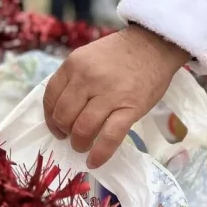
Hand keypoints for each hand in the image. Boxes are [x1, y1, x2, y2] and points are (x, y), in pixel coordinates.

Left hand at [43, 25, 189, 168]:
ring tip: (84, 146)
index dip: (50, 118)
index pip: (50, 98)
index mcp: (74, 64)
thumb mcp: (90, 56)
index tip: (57, 127)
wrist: (156, 45)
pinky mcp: (130, 108)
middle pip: (64, 116)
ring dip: (80, 144)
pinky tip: (94, 161)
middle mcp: (88, 79)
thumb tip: (63, 112)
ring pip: (83, 129)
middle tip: (73, 137)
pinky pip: (109, 137)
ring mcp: (110, 94)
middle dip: (65, 132)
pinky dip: (100, 154)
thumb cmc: (122, 54)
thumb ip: (75, 78)